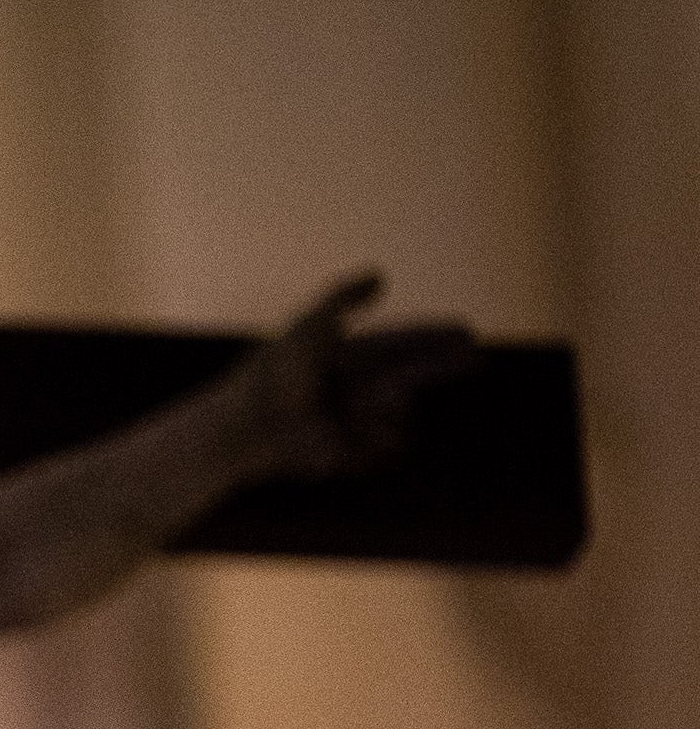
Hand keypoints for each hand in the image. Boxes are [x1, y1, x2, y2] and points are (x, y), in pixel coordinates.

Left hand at [234, 271, 477, 481]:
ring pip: (402, 411)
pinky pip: (390, 445)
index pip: (398, 343)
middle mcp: (350, 389)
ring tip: (376, 398)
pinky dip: (387, 435)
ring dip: (401, 402)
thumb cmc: (277, 373)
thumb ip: (343, 297)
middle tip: (478, 354)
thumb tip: (383, 275)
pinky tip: (369, 429)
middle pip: (410, 374)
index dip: (431, 336)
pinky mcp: (349, 454)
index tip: (466, 330)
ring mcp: (351, 422)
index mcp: (343, 357)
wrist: (251, 427)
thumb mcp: (309, 325)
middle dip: (442, 364)